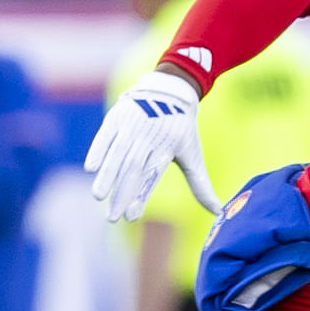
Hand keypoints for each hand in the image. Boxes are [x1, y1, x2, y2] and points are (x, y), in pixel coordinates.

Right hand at [87, 69, 215, 220]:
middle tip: (112, 218)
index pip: (152, 178)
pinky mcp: (117, 117)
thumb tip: (218, 212)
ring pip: (118, 154)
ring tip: (98, 196)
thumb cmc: (181, 130)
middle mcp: (149, 139)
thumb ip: (200, 185)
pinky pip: (105, 136)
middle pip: (133, 170)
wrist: (170, 92)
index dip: (141, 197)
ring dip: (107, 176)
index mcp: (168, 149)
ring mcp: (132, 127)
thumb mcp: (193, 155)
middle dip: (122, 193)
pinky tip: (91, 168)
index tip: (131, 216)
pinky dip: (98, 150)